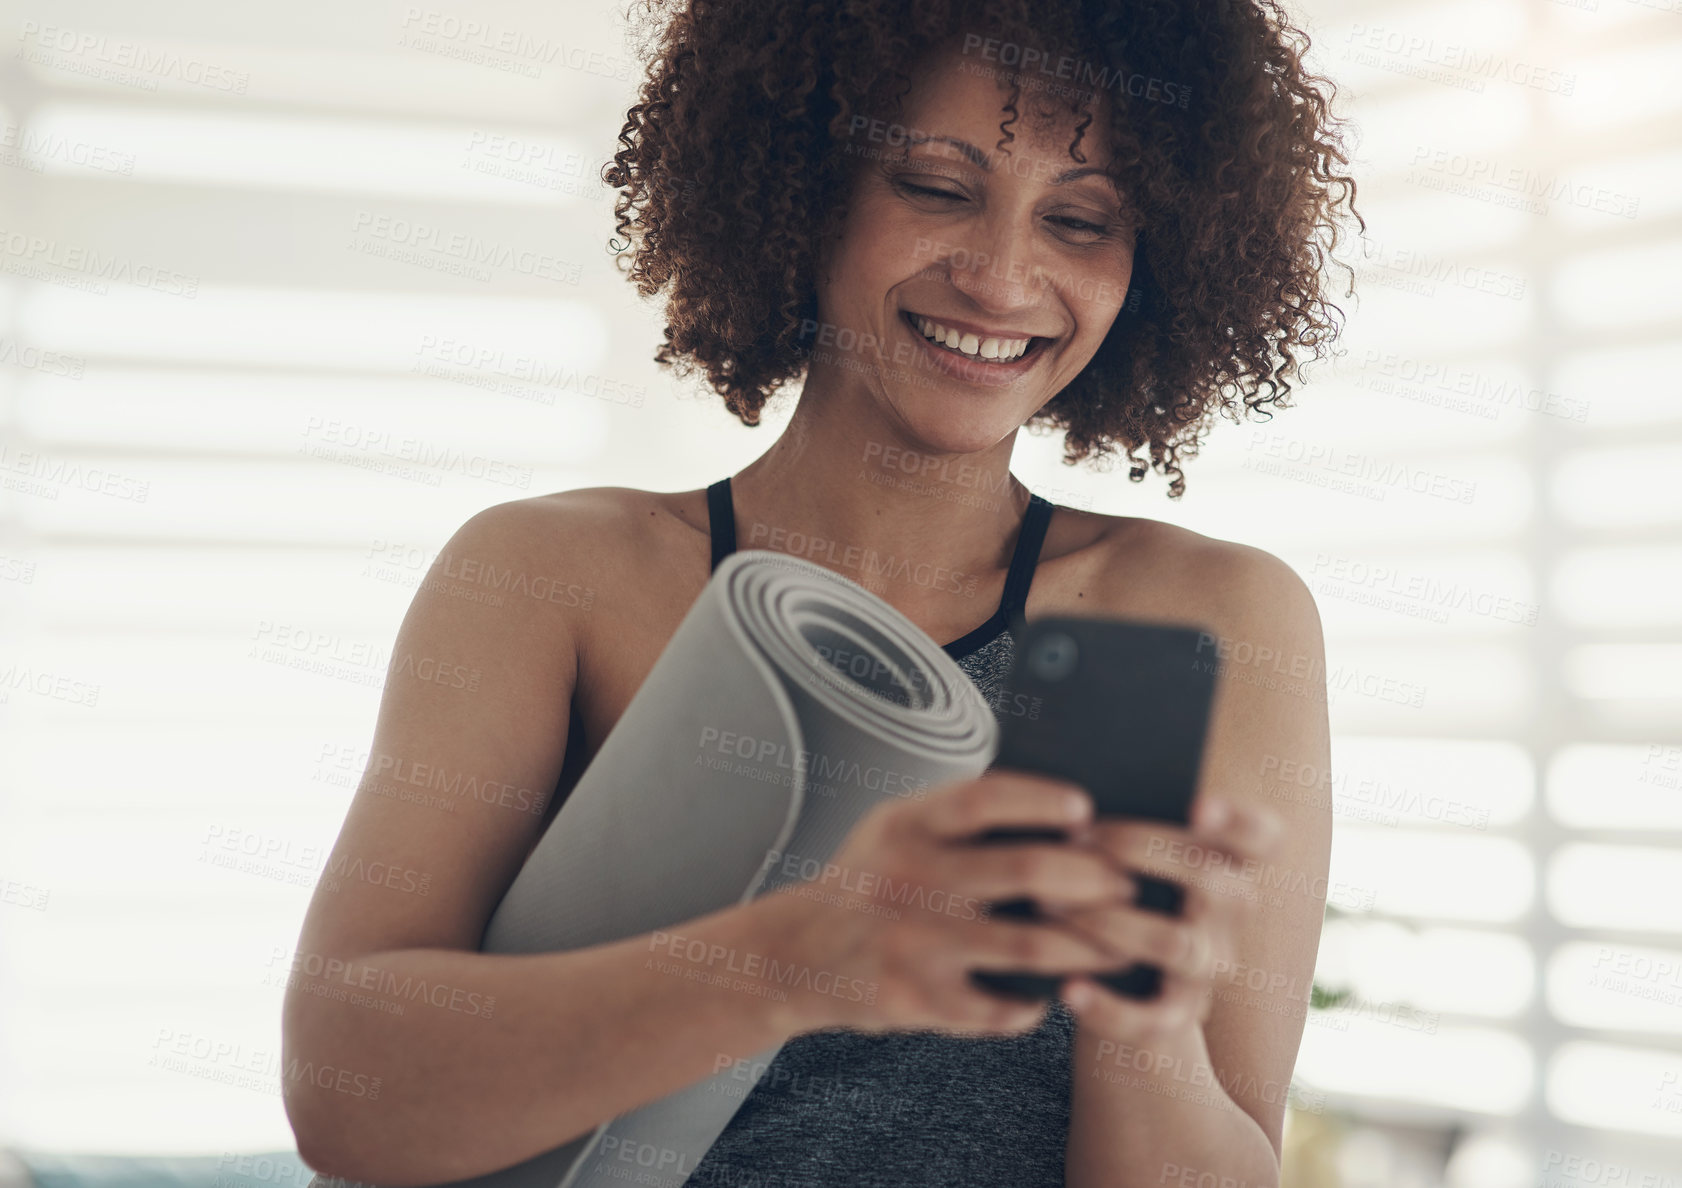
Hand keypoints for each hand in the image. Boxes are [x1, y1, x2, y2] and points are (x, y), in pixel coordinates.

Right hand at [759, 771, 1135, 1036]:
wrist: (795, 953)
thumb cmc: (865, 883)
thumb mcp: (896, 827)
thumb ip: (959, 815)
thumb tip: (1054, 806)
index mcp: (908, 826)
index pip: (985, 799)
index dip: (1042, 800)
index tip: (1086, 808)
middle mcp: (910, 879)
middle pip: (1025, 872)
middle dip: (1092, 879)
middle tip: (1126, 884)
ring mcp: (914, 943)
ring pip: (1030, 946)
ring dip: (1087, 947)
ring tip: (1117, 945)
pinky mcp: (917, 999)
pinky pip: (1000, 1005)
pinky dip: (1035, 1003)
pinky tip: (1052, 995)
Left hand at [1050, 793, 1284, 1041]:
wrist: (1122, 986)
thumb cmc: (1116, 888)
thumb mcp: (1124, 855)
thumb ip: (1118, 825)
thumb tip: (1076, 806)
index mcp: (1227, 862)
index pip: (1262, 837)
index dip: (1240, 820)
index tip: (1197, 805)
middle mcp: (1230, 914)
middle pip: (1207, 877)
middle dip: (1134, 850)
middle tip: (1074, 839)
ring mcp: (1207, 967)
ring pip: (1174, 942)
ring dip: (1105, 920)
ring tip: (1047, 903)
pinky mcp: (1177, 1016)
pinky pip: (1150, 1019)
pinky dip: (1107, 1007)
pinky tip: (1068, 989)